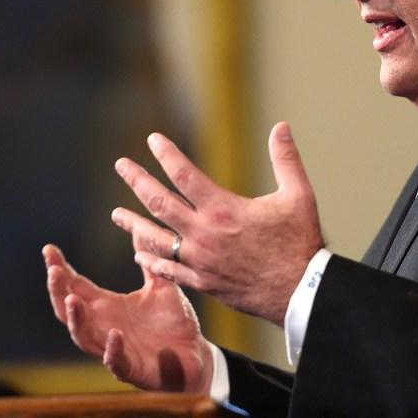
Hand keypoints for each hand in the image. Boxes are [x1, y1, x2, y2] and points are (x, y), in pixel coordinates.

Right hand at [42, 244, 213, 392]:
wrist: (196, 355)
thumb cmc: (173, 323)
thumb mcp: (160, 285)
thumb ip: (148, 258)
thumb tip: (138, 225)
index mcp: (107, 306)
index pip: (76, 286)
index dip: (60, 268)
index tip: (49, 249)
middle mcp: (104, 326)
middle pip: (69, 310)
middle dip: (58, 291)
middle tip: (54, 270)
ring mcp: (114, 349)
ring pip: (84, 336)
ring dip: (76, 320)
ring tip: (72, 300)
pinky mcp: (132, 368)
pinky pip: (116, 361)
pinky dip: (112, 349)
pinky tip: (113, 334)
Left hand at [112, 121, 324, 325]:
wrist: (301, 291)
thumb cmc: (300, 242)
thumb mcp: (298, 195)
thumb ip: (285, 159)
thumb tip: (281, 126)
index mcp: (223, 209)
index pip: (184, 174)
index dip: (166, 154)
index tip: (152, 140)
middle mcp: (204, 234)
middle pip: (160, 202)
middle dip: (137, 181)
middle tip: (121, 166)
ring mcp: (200, 261)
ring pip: (156, 239)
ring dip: (134, 224)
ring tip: (116, 214)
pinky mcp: (203, 282)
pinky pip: (168, 271)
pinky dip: (151, 260)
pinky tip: (139, 254)